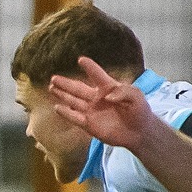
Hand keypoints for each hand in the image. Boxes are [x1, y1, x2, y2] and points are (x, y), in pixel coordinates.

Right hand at [48, 56, 163, 149]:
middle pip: (78, 88)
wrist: (139, 132)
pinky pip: (75, 118)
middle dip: (66, 83)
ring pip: (73, 101)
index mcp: (108, 87)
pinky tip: (57, 108)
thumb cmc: (139, 110)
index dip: (90, 67)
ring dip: (62, 94)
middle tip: (54, 77)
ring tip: (51, 87)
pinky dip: (66, 113)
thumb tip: (107, 97)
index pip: (97, 75)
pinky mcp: (89, 124)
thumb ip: (123, 92)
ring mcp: (91, 111)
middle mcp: (97, 98)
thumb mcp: (136, 96)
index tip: (81, 60)